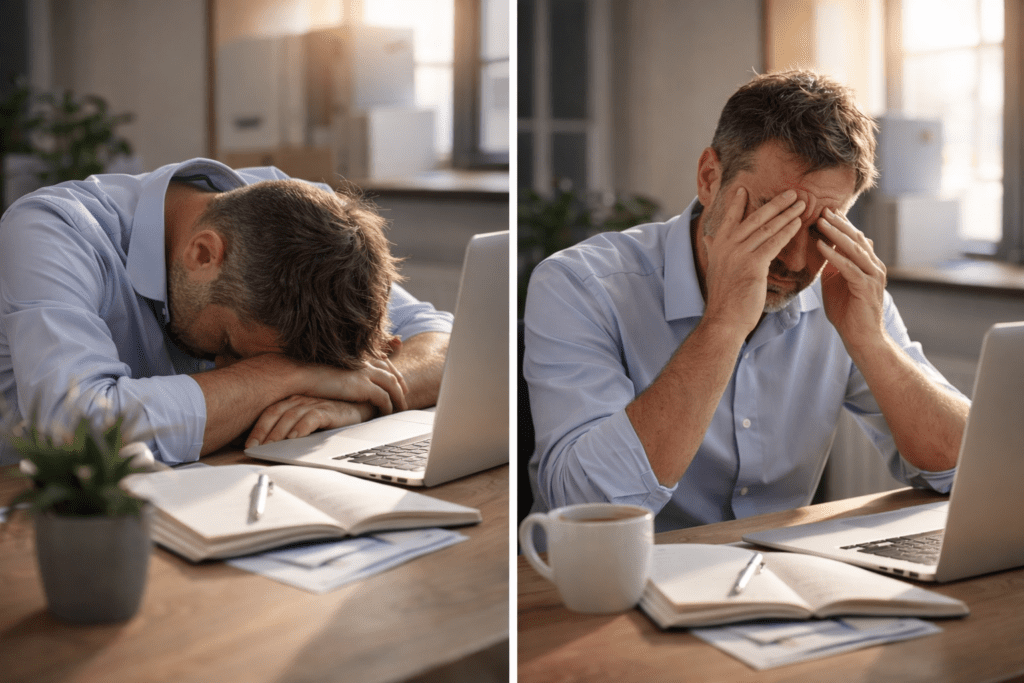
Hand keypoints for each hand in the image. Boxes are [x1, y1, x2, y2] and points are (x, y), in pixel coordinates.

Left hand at [245, 395, 373, 446]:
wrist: (361, 410)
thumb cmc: (331, 417)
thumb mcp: (307, 422)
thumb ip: (290, 429)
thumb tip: (267, 447)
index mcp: (293, 401)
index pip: (269, 412)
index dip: (257, 428)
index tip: (248, 445)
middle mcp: (301, 400)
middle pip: (276, 413)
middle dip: (264, 432)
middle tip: (255, 448)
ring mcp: (315, 403)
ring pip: (291, 416)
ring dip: (279, 432)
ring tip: (271, 446)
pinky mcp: (330, 410)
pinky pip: (312, 417)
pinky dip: (302, 427)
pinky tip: (295, 438)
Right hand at [300, 356, 408, 416]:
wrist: (302, 376)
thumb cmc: (312, 375)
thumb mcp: (332, 370)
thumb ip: (344, 371)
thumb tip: (346, 378)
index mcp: (357, 357)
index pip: (382, 362)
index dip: (392, 371)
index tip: (397, 379)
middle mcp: (363, 363)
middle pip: (390, 372)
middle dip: (400, 382)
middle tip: (405, 393)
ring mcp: (364, 373)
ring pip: (392, 385)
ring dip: (398, 396)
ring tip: (401, 407)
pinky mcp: (362, 387)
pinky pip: (383, 398)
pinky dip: (388, 405)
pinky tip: (387, 412)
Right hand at [701, 186, 805, 333]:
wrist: (724, 319)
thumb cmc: (723, 297)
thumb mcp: (714, 268)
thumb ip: (713, 249)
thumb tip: (708, 237)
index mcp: (718, 246)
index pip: (730, 219)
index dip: (737, 203)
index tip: (743, 188)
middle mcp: (727, 246)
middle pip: (754, 219)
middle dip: (775, 204)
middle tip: (791, 192)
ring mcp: (740, 255)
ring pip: (767, 229)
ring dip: (786, 215)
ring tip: (801, 204)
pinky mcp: (753, 265)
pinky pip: (773, 244)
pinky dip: (786, 232)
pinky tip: (798, 224)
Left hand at [816, 208, 886, 347]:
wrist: (861, 338)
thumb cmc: (847, 312)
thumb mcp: (835, 283)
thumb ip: (832, 266)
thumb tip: (821, 249)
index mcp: (868, 264)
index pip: (854, 238)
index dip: (840, 224)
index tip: (824, 210)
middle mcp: (874, 266)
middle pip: (855, 238)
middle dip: (838, 223)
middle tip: (822, 209)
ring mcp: (872, 276)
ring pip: (853, 249)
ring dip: (835, 234)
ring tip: (820, 221)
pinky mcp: (866, 287)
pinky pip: (848, 267)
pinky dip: (833, 255)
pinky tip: (820, 246)